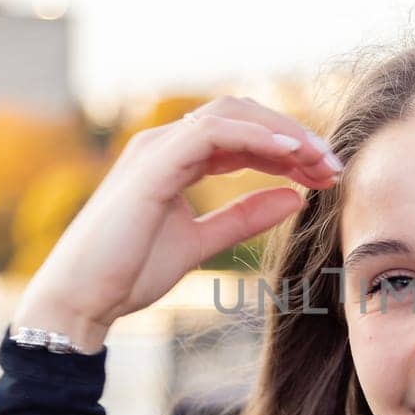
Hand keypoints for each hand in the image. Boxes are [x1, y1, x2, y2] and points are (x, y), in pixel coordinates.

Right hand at [12, 96, 340, 345]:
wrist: (80, 300)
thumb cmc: (128, 273)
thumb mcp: (200, 243)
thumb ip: (243, 218)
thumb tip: (293, 198)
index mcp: (176, 159)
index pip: (242, 135)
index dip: (288, 149)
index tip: (325, 174)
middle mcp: (165, 143)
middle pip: (242, 115)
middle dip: (293, 135)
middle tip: (333, 165)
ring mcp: (156, 148)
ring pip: (232, 115)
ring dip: (283, 133)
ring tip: (320, 160)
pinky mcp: (152, 163)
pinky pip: (213, 133)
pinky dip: (256, 138)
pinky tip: (290, 154)